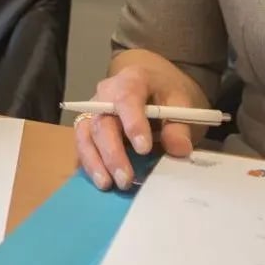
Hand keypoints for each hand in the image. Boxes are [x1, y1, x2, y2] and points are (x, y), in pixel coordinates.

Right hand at [74, 66, 209, 191]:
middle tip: (125, 179)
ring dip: (94, 161)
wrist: (154, 87)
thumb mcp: (181, 103)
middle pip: (102, 121)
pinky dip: (88, 164)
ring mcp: (93, 110)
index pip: (127, 99)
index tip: (144, 149)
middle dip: (112, 153)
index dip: (133, 123)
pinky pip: (82, 145)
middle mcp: (105, 94)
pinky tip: (100, 180)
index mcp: (131, 80)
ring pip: (85, 134)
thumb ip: (179, 126)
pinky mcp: (88, 126)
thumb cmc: (166, 94)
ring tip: (107, 184)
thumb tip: (179, 149)